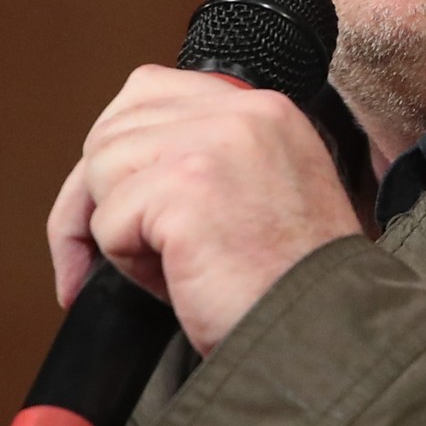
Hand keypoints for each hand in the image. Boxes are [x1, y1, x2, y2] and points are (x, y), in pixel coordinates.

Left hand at [48, 65, 361, 353]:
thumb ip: (212, 158)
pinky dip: (128, 263)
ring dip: (118, 229)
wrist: (328, 333)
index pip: (149, 92)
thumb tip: (121, 163)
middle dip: (96, 194)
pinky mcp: (183, 189)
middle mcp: (241, 112)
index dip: (120, 152)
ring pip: (101, 168)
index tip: (117, 201)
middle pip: (112, 129)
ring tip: (173, 264)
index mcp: (264, 109)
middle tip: (118, 249)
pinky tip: (178, 280)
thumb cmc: (295, 284)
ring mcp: (212, 145)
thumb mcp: (269, 190)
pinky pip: (106, 221)